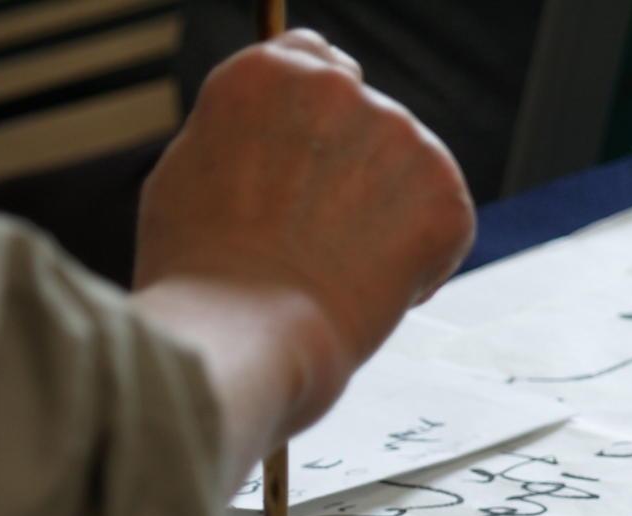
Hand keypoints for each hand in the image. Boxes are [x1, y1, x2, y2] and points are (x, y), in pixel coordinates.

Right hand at [133, 30, 474, 484]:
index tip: (315, 173)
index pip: (315, 63)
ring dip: (387, 221)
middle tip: (317, 248)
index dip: (319, 128)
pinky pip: (445, 225)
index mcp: (264, 76)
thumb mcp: (187, 180)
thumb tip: (264, 144)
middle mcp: (335, 87)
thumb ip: (238, 143)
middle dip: (354, 180)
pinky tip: (375, 294)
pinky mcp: (441, 193)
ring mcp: (396, 135)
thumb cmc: (200, 280)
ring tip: (337, 278)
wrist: (245, 337)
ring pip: (407, 176)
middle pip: (367, 125)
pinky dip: (422, 264)